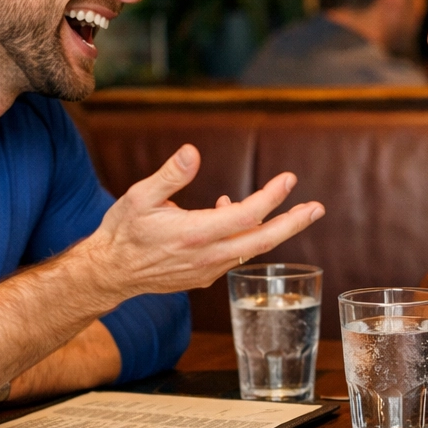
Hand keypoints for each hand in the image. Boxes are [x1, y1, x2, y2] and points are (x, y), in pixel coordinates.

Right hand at [84, 144, 324, 301]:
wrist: (110, 273)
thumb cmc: (123, 231)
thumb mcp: (139, 196)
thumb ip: (170, 175)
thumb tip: (193, 151)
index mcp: (193, 234)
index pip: (245, 216)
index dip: (271, 198)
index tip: (289, 179)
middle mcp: (206, 256)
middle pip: (262, 241)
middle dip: (293, 223)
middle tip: (317, 208)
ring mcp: (208, 270)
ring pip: (252, 250)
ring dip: (273, 229)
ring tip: (293, 208)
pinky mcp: (205, 276)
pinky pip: (235, 255)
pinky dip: (245, 236)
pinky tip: (232, 211)